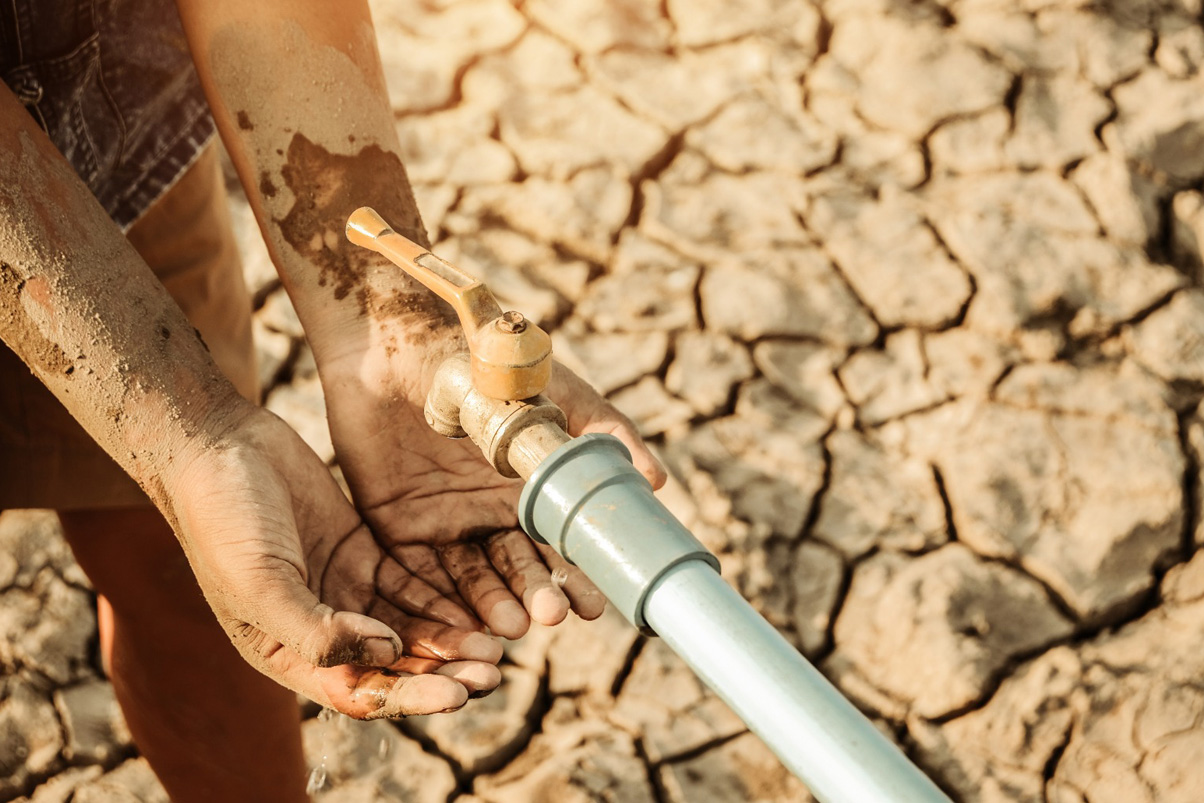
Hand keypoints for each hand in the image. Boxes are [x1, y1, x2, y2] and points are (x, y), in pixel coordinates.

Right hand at [164, 403, 502, 717]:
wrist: (218, 445)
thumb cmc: (223, 518)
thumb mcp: (260, 583)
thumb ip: (318, 629)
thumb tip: (387, 654)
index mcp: (286, 652)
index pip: (360, 691)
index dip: (411, 696)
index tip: (459, 694)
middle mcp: (320, 627)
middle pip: (394, 663)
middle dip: (443, 670)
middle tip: (493, 670)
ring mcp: (344, 587)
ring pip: (409, 623)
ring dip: (450, 635)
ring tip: (498, 641)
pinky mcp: (361, 549)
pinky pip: (411, 580)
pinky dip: (444, 593)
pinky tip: (480, 599)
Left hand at [322, 351, 665, 639]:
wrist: (402, 342)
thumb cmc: (483, 363)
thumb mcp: (552, 394)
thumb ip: (603, 431)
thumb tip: (657, 483)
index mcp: (529, 492)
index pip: (557, 547)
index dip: (577, 578)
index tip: (596, 606)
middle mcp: (489, 516)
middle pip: (518, 568)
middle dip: (539, 595)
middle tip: (556, 617)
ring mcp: (444, 523)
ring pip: (473, 578)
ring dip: (495, 605)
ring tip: (515, 626)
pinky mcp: (398, 526)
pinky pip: (420, 574)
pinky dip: (440, 603)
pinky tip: (463, 626)